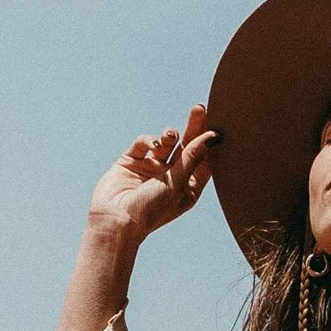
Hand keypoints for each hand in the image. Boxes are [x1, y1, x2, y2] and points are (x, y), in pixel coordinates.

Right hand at [89, 106, 215, 249]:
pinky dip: (149, 139)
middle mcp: (170, 177)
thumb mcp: (177, 183)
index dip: (209, 143)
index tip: (216, 126)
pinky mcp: (131, 161)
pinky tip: (153, 145)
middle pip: (187, 147)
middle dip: (193, 128)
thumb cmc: (151, 209)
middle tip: (199, 109)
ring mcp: (150, 168)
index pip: (203, 161)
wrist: (114, 221)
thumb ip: (193, 157)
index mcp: (187, 187)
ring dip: (171, 135)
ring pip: (166, 143)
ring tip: (171, 135)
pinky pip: (144, 143)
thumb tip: (212, 136)